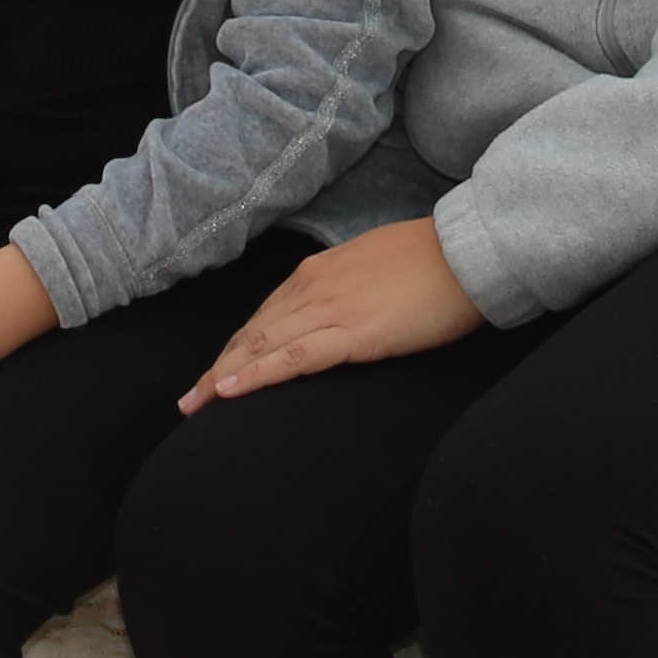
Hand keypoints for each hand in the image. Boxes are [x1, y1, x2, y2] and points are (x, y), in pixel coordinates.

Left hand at [185, 220, 481, 407]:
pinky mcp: (353, 335)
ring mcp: (330, 310)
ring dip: (223, 377)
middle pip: (253, 334)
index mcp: (318, 272)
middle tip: (189, 401)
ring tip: (196, 405)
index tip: (215, 372)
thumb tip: (339, 307)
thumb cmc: (433, 260)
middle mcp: (313, 287)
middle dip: (218, 368)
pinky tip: (230, 391)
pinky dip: (256, 375)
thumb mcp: (375, 267)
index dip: (236, 348)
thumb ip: (346, 286)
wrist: (468, 252)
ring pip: (261, 347)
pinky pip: (293, 359)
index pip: (264, 317)